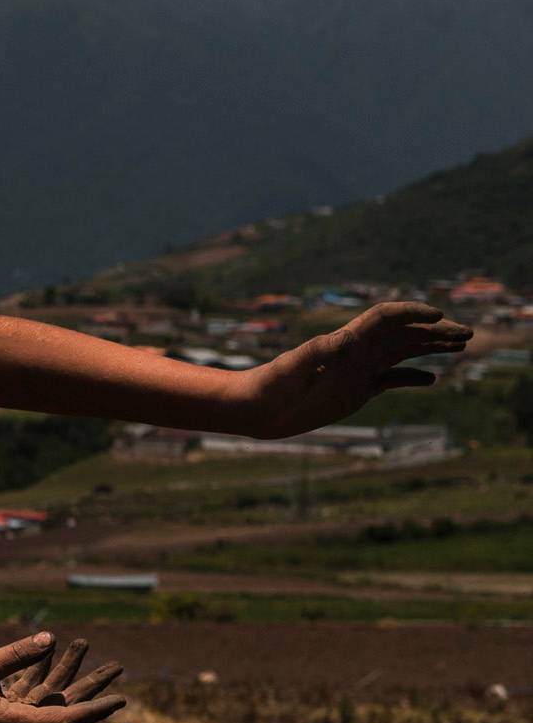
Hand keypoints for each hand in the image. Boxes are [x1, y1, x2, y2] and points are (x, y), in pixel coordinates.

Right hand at [0, 632, 124, 722]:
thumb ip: (17, 654)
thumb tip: (51, 638)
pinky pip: (26, 694)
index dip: (95, 708)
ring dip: (62, 672)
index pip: (65, 719)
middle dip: (88, 684)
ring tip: (83, 644)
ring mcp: (7, 722)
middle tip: (118, 665)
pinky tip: (49, 652)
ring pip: (45, 697)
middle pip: (62, 706)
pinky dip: (37, 675)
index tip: (120, 699)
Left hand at [238, 302, 469, 438]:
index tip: (438, 316)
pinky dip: (412, 377)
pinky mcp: (356, 391)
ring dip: (431, 348)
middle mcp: (357, 352)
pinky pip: (391, 379)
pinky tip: (431, 378)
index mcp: (346, 341)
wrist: (255, 409)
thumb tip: (347, 339)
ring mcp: (359, 370)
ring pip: (403, 353)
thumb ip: (318, 352)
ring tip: (461, 346)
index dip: (413, 313)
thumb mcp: (293, 368)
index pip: (387, 318)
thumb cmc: (270, 386)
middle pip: (404, 334)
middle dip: (435, 331)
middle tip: (467, 334)